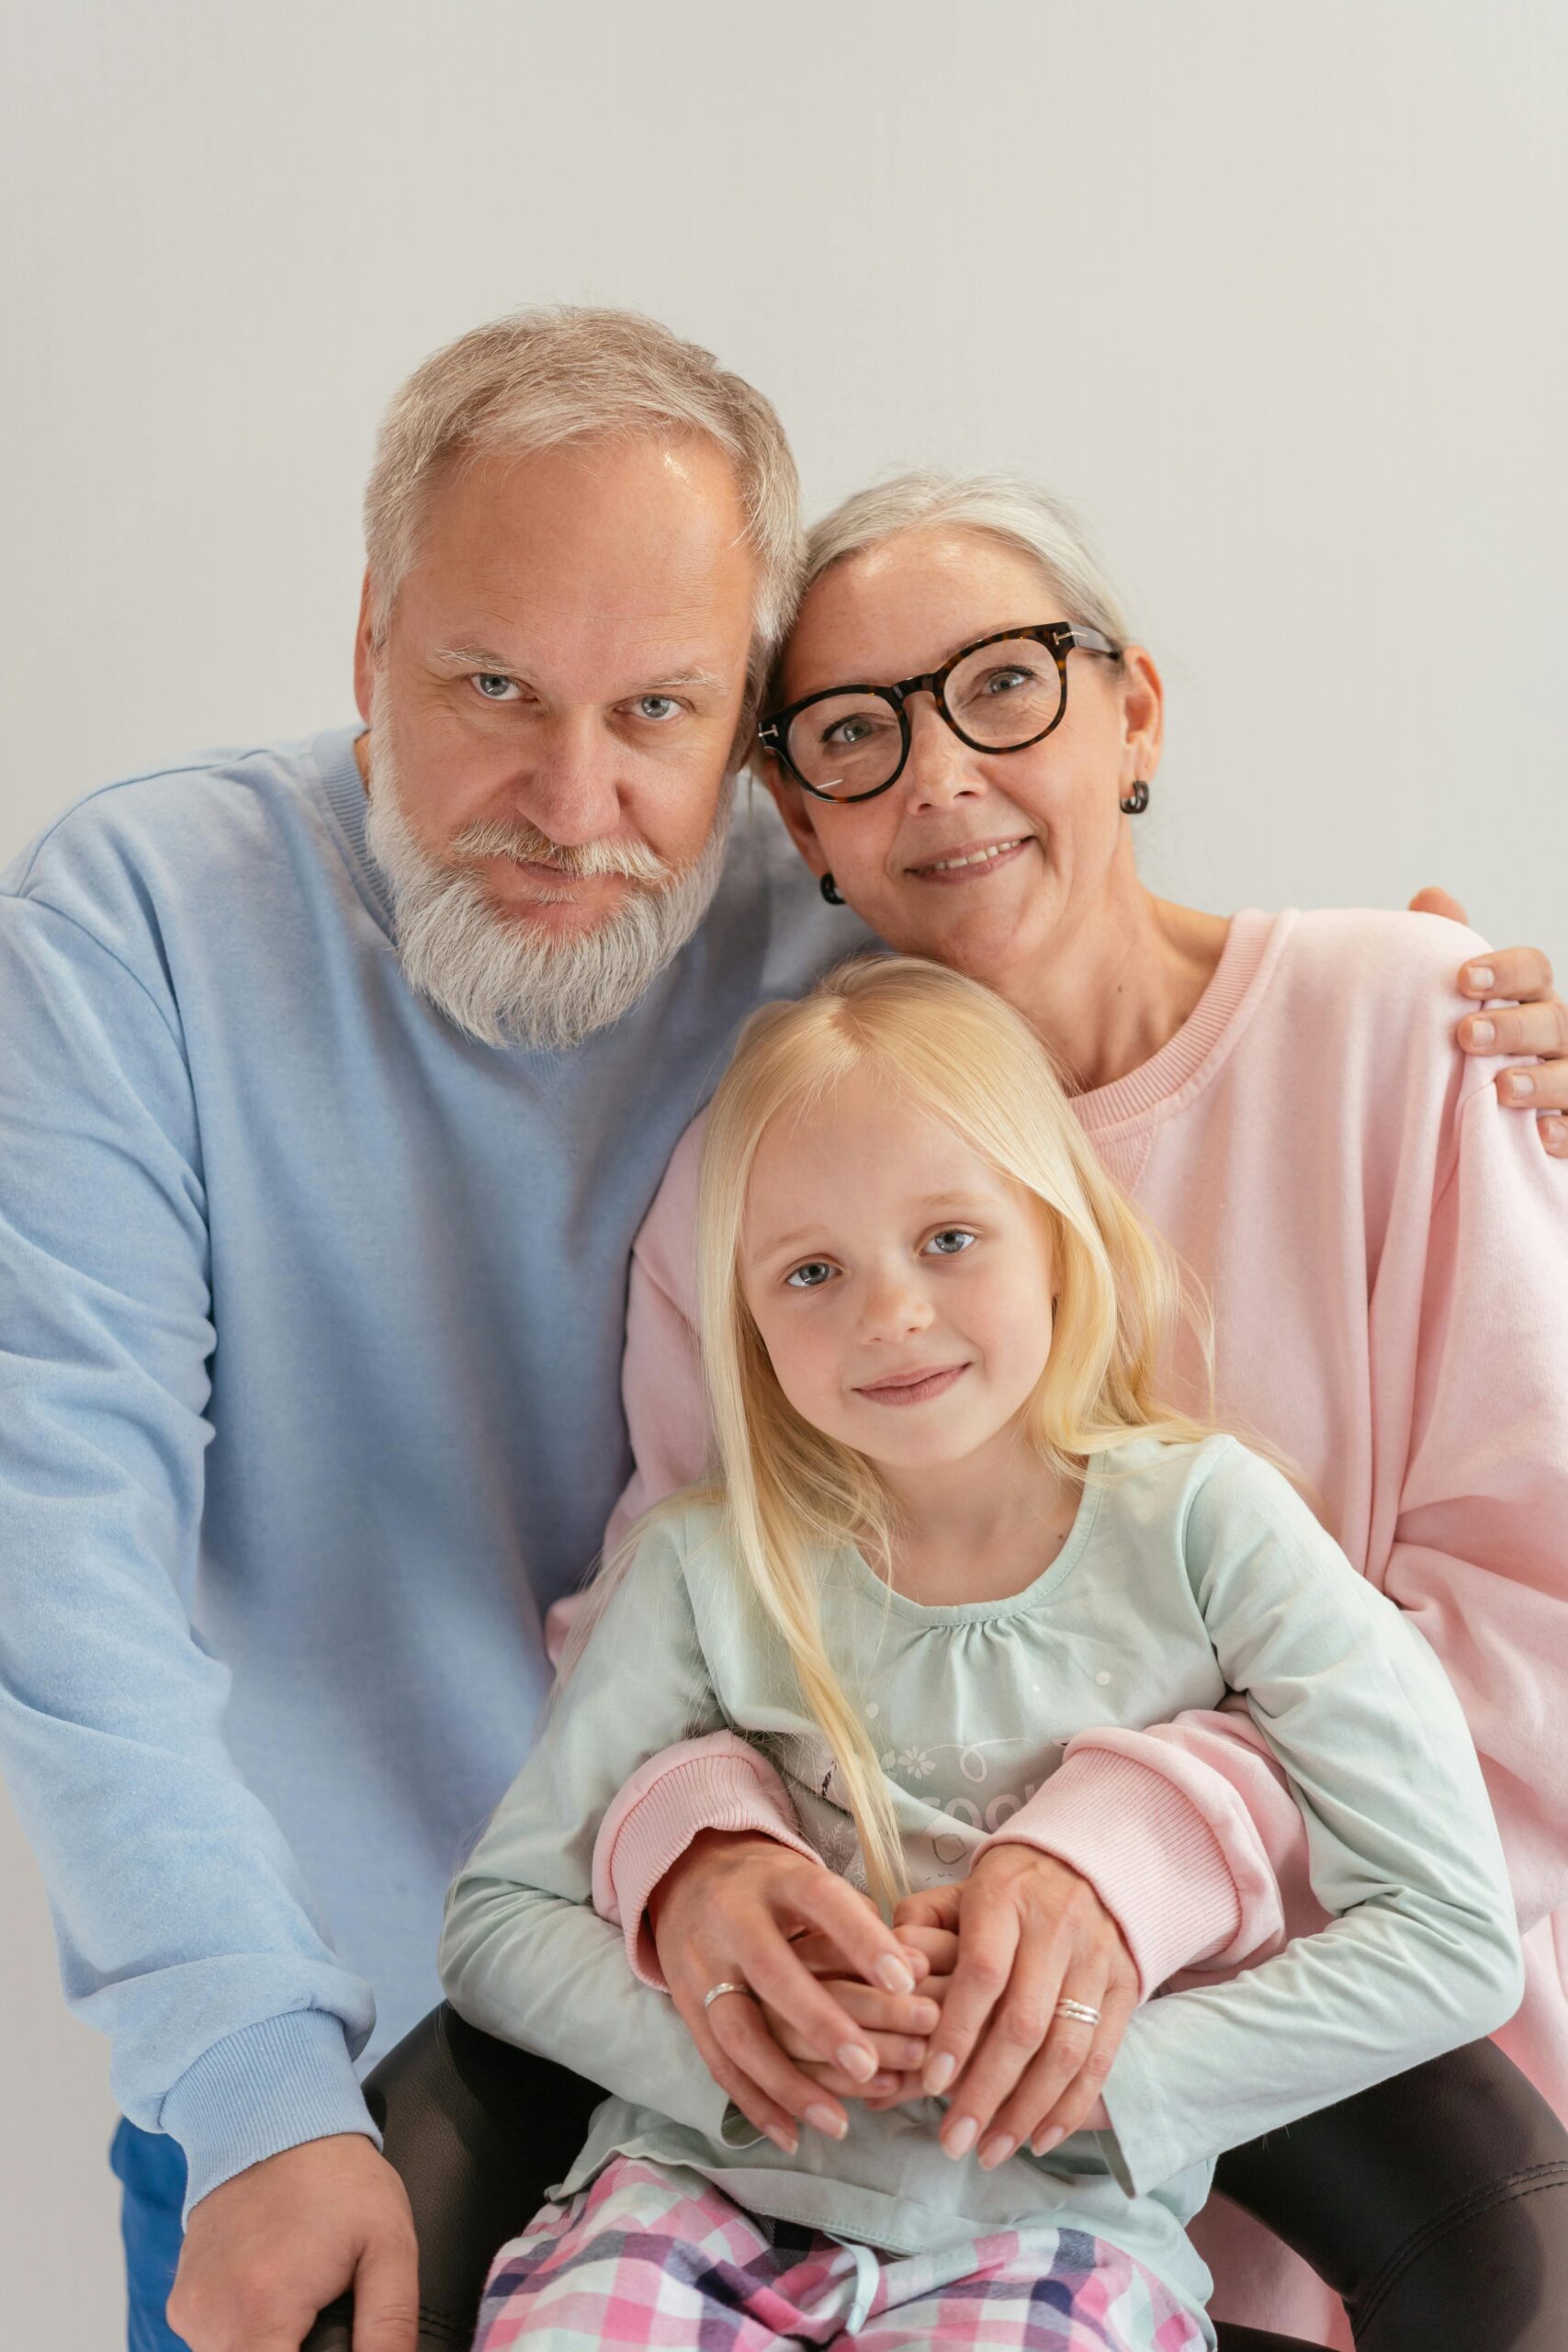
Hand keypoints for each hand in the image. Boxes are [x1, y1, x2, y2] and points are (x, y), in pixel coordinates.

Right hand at [166, 2134, 416, 2351]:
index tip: (327, 2342)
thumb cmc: (336, 2178)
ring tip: (300, 2296)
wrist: (275, 2118)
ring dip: (268, 2345)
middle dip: (293, 2351)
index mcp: (263, 2308)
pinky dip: (245, 2331)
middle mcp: (214, 2316)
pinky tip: (272, 2289)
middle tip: (322, 2310)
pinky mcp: (180, 2300)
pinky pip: (214, 2340)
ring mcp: (190, 2308)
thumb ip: (390, 2325)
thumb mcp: (390, 2245)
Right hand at [649, 1830, 926, 2152]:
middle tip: (870, 2064)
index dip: (863, 1940)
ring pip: (740, 2031)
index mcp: (777, 1880)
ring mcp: (703, 1967)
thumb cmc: (776, 1889)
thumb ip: (861, 1925)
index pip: (822, 1903)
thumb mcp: (813, 1884)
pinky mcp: (686, 2007)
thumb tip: (919, 1971)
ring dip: (788, 2082)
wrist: (689, 1878)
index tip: (908, 1978)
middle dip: (821, 2022)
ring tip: (838, 2124)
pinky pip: (718, 2064)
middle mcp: (734, 1920)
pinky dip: (754, 2104)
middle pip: (773, 1973)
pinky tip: (792, 2136)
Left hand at [898, 1847, 1137, 2168]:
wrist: (1086, 1861)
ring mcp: (1098, 1960)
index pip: (983, 1973)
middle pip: (1025, 2023)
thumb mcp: (955, 1892)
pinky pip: (1102, 2057)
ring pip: (1067, 2049)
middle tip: (953, 2142)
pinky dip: (1071, 2105)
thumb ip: (916, 1932)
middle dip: (987, 2091)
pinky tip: (1039, 2138)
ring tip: (991, 2151)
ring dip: (1028, 2111)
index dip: (957, 2032)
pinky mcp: (1126, 1987)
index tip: (929, 2083)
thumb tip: (882, 1986)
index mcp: (1005, 1897)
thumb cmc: (1004, 1890)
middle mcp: (1057, 1928)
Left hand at [1408, 889, 1566, 1154]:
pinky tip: (1540, 1136)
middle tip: (1466, 1036)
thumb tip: (1432, 896)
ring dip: (1541, 1080)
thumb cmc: (1464, 1045)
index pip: (1533, 969)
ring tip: (1502, 1088)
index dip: (1505, 971)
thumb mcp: (1451, 1000)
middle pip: (1552, 1020)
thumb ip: (1443, 949)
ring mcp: (1567, 1078)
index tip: (1463, 978)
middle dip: (1514, 1027)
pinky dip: (1565, 1131)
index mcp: (1527, 997)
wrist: (1466, 1113)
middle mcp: (1555, 1034)